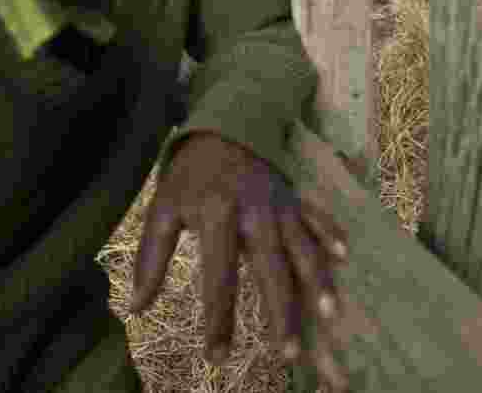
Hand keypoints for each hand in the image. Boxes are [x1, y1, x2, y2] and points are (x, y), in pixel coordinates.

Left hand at [130, 132, 348, 389]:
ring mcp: (281, 206)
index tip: (218, 356)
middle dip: (282, 310)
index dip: (219, 318)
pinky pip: (318, 217)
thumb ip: (152, 258)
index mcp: (218, 216)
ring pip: (304, 247)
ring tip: (329, 313)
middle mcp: (255, 212)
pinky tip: (344, 256)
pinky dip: (331, 235)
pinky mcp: (296, 199)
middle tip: (289, 352)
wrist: (223, 125)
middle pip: (272, 267)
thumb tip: (138, 308)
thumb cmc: (189, 175)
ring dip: (318, 280)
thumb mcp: (161, 209)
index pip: (219, 276)